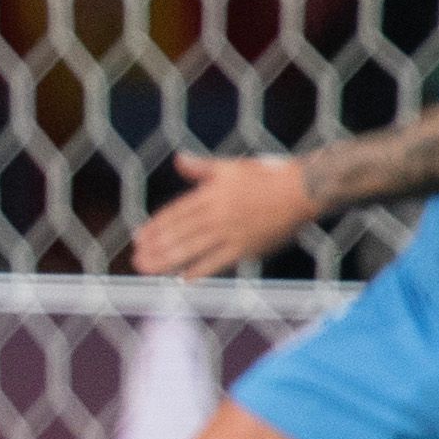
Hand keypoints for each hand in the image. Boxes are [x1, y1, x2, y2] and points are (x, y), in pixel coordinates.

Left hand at [133, 152, 317, 279]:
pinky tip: (182, 279)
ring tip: (148, 268)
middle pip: (179, 233)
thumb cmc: (267, 176)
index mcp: (211, 194)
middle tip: (136, 259)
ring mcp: (231, 232)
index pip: (176, 212)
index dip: (156, 226)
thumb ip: (202, 168)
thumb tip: (178, 159)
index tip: (139, 237)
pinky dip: (199, 270)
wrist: (302, 190)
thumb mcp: (230, 168)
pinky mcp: (246, 248)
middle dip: (155, 247)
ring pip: (192, 249)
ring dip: (167, 260)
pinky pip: (217, 262)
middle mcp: (217, 214)